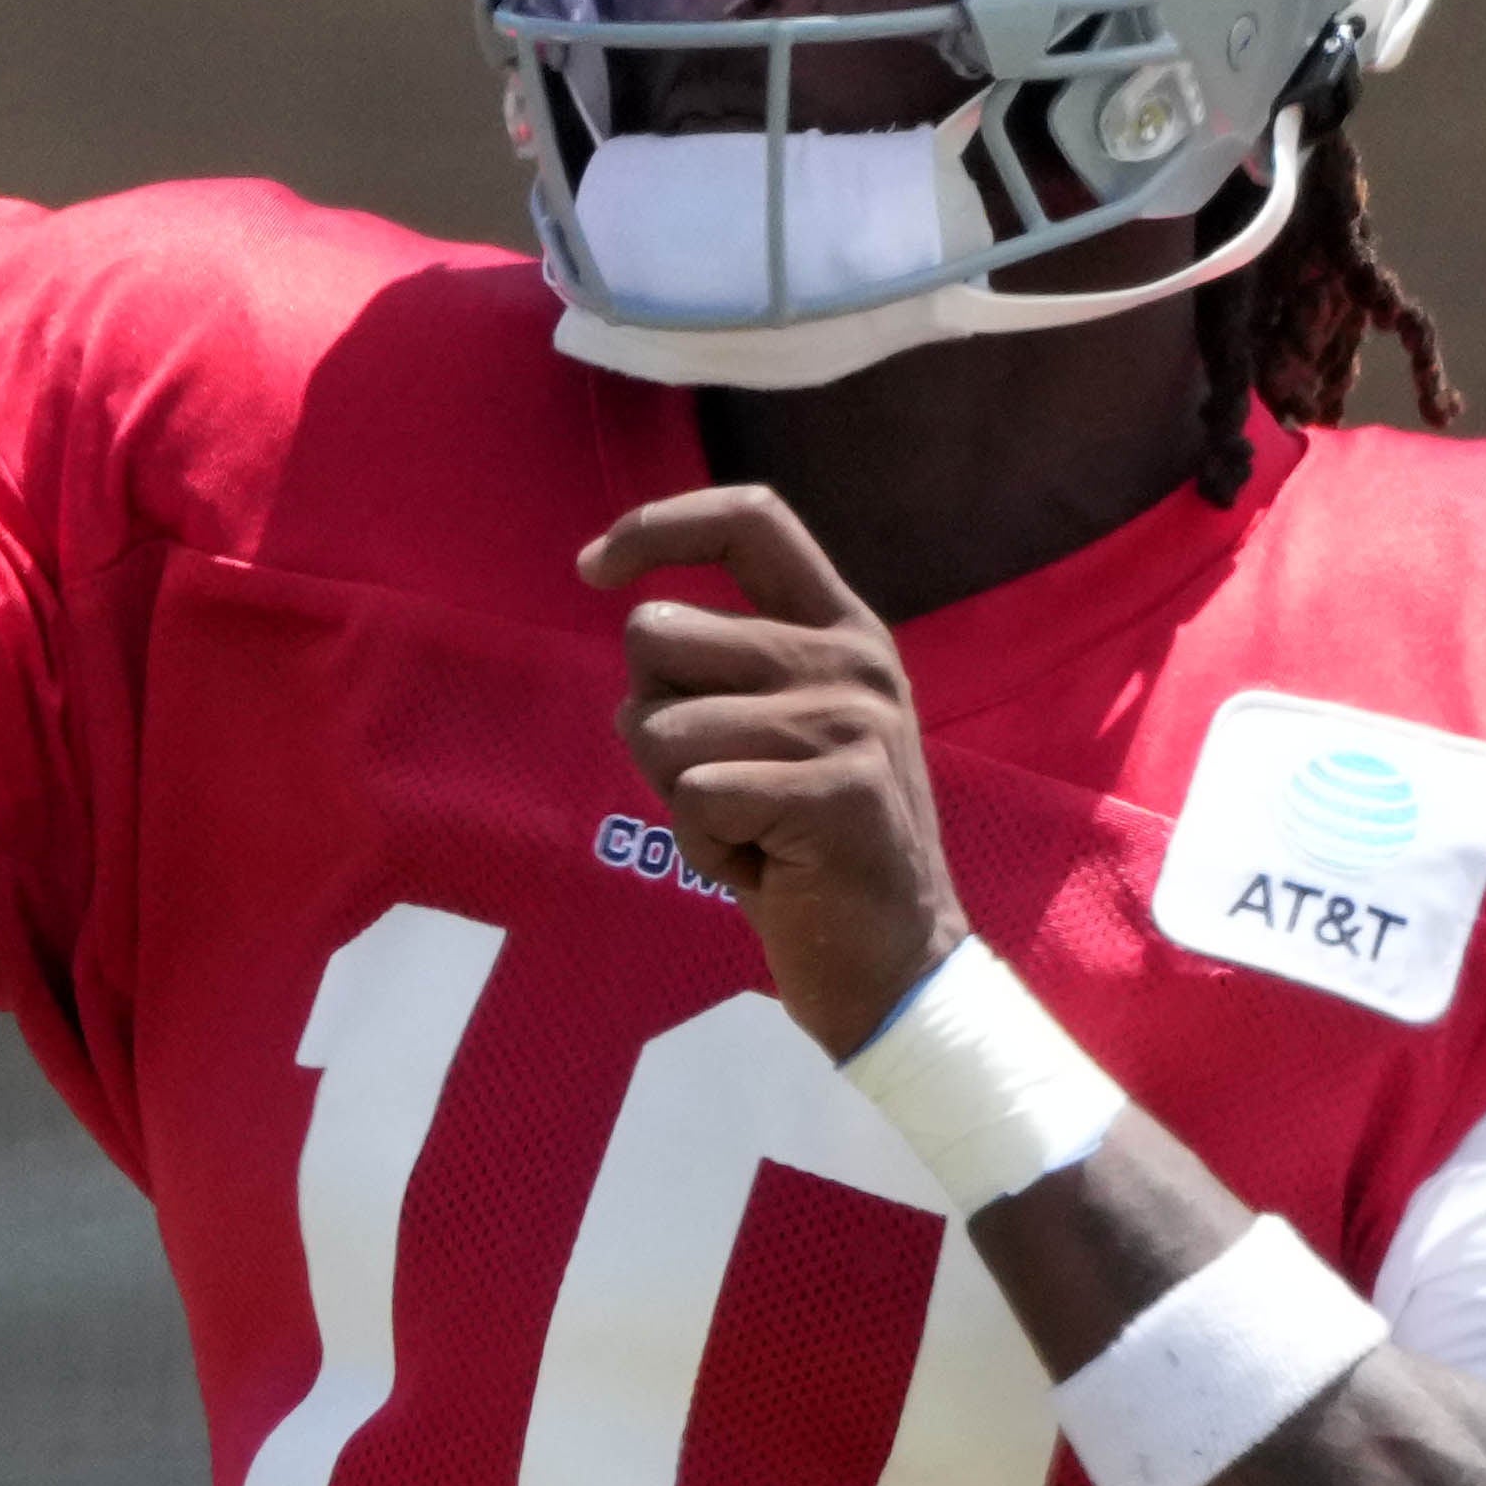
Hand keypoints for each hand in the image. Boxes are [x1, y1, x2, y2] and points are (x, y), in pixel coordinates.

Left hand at [585, 484, 964, 1054]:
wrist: (893, 965)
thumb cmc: (809, 851)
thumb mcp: (775, 733)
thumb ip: (724, 668)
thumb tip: (633, 617)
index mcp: (842, 628)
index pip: (749, 519)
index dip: (656, 527)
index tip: (592, 570)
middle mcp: (853, 658)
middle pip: (660, 633)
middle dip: (650, 718)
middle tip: (714, 782)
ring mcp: (851, 722)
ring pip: (661, 724)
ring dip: (675, 793)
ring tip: (747, 827)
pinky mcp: (838, 791)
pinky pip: (693, 794)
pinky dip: (702, 843)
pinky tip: (763, 864)